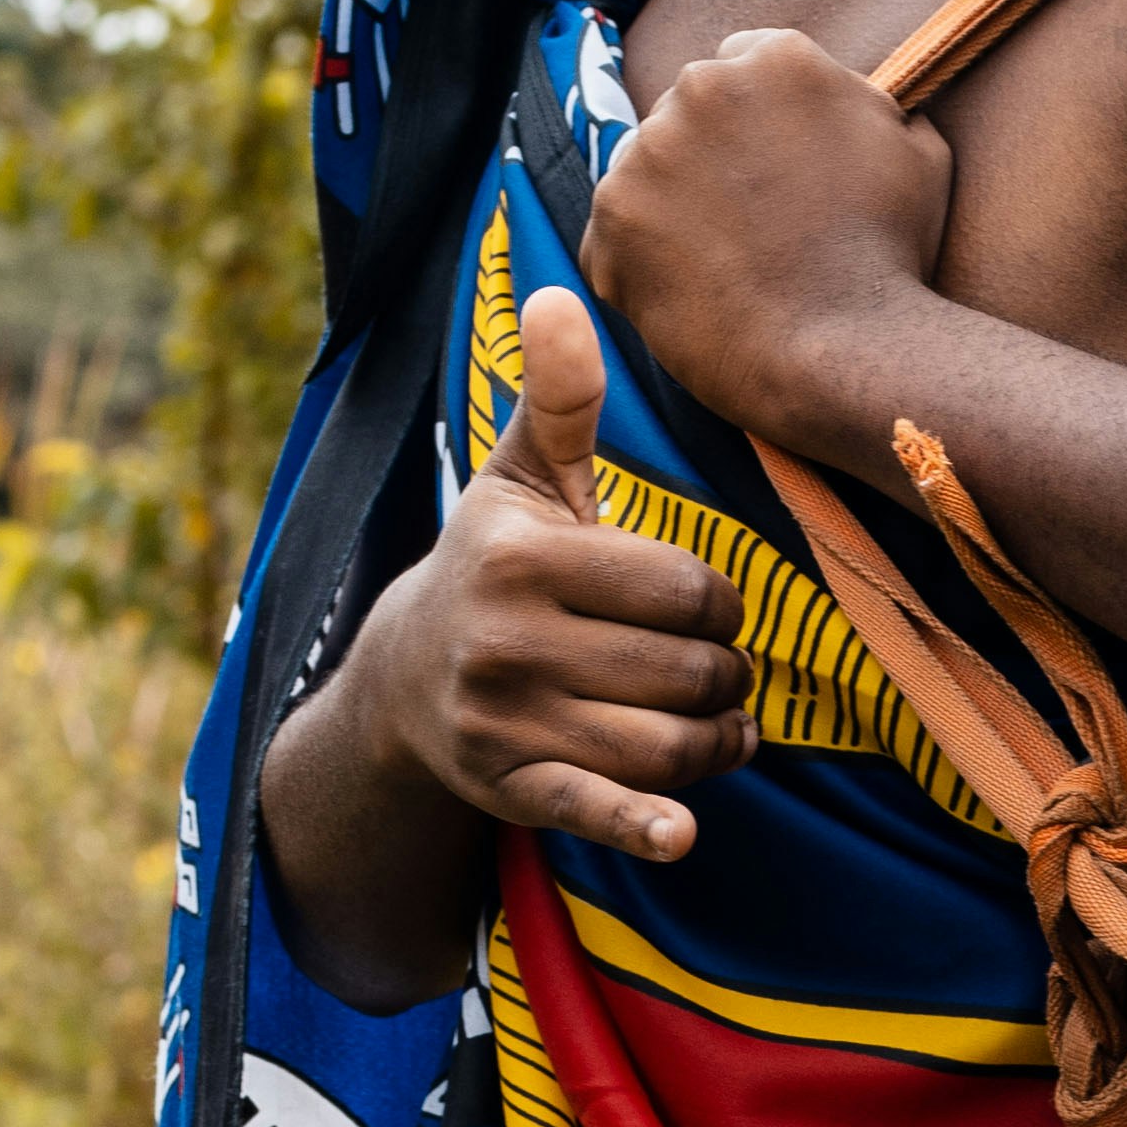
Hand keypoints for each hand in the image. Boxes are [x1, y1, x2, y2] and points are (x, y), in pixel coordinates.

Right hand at [288, 275, 752, 920]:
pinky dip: (643, 827)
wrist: (402, 679)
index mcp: (522, 558)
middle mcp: (506, 642)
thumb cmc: (493, 565)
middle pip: (685, 670)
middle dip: (724, 671)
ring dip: (717, 741)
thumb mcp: (519, 479)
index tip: (705, 605)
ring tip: (724, 723)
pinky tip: (681, 832)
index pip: (683, 588)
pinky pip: (591, 812)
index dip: (718, 600)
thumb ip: (559, 398)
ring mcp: (506, 722)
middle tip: (719, 667)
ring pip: (663, 745)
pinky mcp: (508, 789)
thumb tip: (562, 294)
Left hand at [581, 30, 951, 457]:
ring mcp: (646, 150)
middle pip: (689, 111)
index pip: (745, 63)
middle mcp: (701, 86)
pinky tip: (693, 296)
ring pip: (647, 170)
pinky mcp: (609, 216)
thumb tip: (857, 98)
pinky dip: (640, 265)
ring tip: (724, 267)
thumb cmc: (890, 257)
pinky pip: (613, 235)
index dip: (760, 121)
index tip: (771, 168)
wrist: (842, 350)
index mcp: (777, 58)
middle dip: (712, 157)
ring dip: (673, 208)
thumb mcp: (918, 151)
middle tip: (750, 225)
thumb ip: (872, 105)